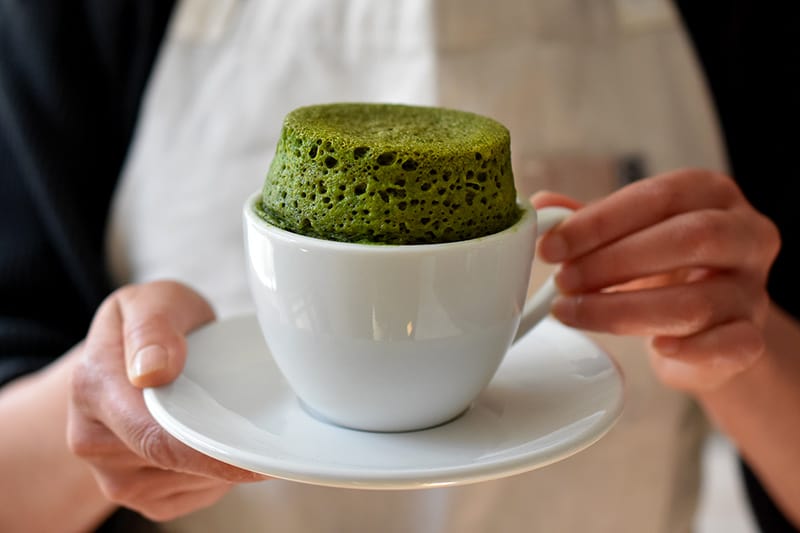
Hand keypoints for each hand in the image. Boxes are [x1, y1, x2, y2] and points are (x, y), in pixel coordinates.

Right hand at [67, 281, 265, 520]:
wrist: (132, 358)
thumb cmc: (154, 326)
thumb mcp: (155, 300)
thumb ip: (153, 326)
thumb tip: (154, 370)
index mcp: (93, 388)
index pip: (153, 436)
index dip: (207, 451)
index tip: (256, 453)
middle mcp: (91, 440)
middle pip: (174, 464)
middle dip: (226, 453)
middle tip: (269, 435)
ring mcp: (112, 475)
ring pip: (188, 483)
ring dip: (222, 461)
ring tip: (231, 418)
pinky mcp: (138, 496)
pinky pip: (191, 496)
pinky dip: (217, 476)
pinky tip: (217, 442)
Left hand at [532, 169, 780, 392]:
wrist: (709, 320)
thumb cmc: (664, 266)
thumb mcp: (628, 234)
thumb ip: (589, 221)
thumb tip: (541, 206)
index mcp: (710, 194)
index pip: (657, 197)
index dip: (600, 222)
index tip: (552, 246)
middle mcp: (745, 235)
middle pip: (689, 240)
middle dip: (613, 263)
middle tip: (563, 281)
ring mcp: (753, 289)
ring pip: (697, 300)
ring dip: (623, 310)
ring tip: (574, 313)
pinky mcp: (754, 337)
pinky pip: (733, 345)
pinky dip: (692, 349)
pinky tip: (656, 347)